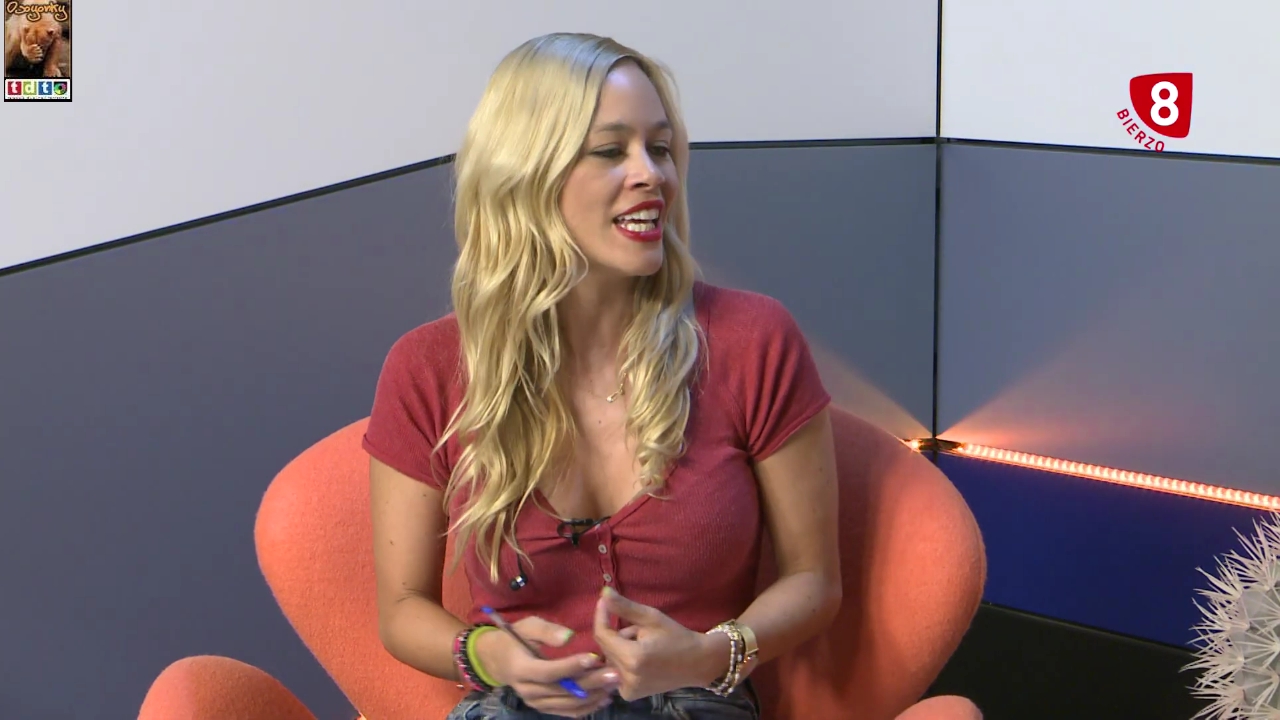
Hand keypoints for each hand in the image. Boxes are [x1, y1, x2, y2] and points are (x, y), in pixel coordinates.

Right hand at [472, 616, 620, 717]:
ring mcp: (535, 702)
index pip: (549, 672)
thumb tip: (569, 637)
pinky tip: (604, 698)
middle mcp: (527, 690)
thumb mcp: (527, 626)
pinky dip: (587, 707)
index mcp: (521, 669)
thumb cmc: (515, 637)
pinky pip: (567, 712)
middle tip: (614, 673)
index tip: (594, 657)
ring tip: (614, 684)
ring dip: (593, 696)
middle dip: (591, 682)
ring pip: (568, 704)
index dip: (571, 666)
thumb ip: (546, 631)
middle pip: (562, 690)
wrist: (498, 659)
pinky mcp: (543, 708)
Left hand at [593, 587, 725, 700]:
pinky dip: (623, 661)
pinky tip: (641, 660)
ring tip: (644, 645)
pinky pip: (616, 671)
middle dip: (617, 634)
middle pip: (605, 647)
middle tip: (640, 630)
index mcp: (632, 658)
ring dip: (620, 648)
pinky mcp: (629, 695)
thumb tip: (603, 592)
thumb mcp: (651, 618)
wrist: (698, 664)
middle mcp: (626, 678)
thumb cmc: (677, 637)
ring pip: (610, 659)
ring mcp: (627, 690)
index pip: (602, 635)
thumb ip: (624, 607)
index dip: (601, 616)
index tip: (604, 601)